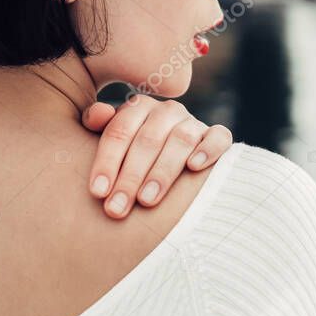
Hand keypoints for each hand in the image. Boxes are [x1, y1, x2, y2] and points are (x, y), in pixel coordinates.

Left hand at [81, 95, 232, 218]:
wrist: (167, 159)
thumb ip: (97, 125)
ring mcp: (193, 122)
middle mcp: (167, 111)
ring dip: (162, 171)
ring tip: (146, 200)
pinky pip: (218, 138)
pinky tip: (194, 167)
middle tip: (117, 208)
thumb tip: (98, 115)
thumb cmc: (130, 155)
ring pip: (180, 140)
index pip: (119, 131)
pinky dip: (208, 150)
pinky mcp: (218, 136)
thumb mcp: (111, 141)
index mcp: (138, 108)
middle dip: (130, 177)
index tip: (97, 193)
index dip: (106, 162)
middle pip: (147, 140)